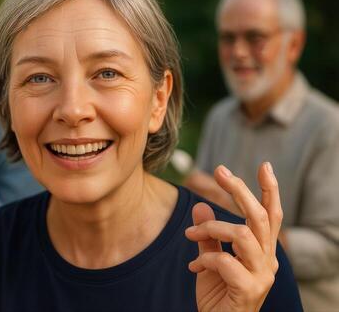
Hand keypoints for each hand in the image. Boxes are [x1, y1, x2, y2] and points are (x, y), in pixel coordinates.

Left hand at [185, 163, 281, 311]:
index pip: (270, 215)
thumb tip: (201, 205)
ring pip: (242, 233)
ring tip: (191, 235)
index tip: (264, 165)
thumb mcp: (210, 261)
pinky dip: (204, 259)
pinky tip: (193, 268)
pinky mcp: (249, 289)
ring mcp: (261, 276)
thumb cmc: (218, 296)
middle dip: (240, 190)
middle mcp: (268, 261)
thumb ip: (209, 235)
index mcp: (262, 252)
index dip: (269, 190)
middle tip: (221, 170)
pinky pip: (224, 260)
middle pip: (259, 216)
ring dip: (212, 228)